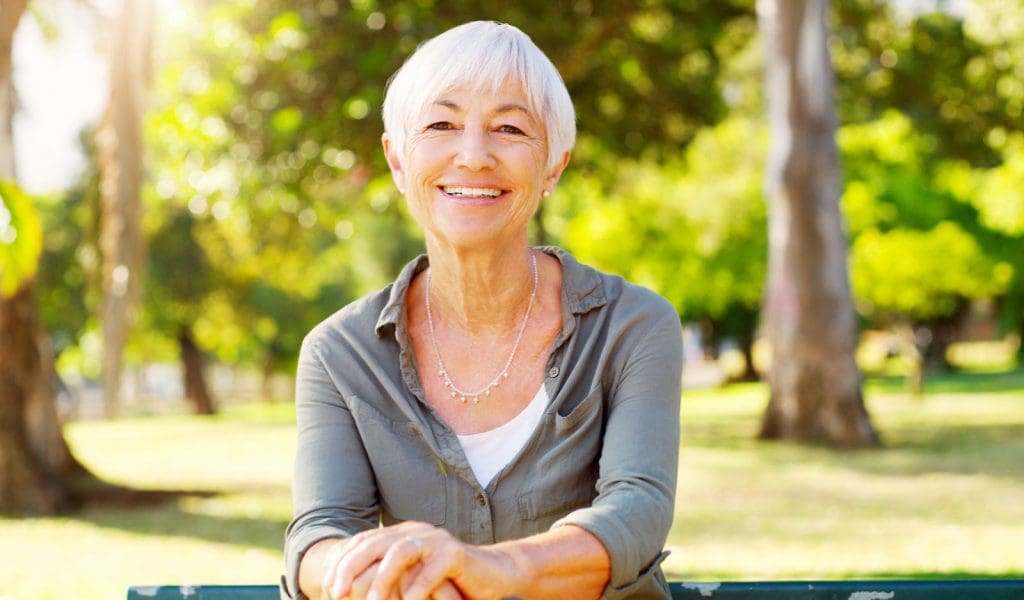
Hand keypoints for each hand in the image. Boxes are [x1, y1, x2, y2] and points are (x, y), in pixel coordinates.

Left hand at [322, 521, 517, 599]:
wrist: (492, 575)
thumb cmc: (447, 582)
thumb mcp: (411, 578)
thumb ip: (386, 578)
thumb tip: (346, 589)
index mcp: (402, 534)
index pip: (363, 542)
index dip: (342, 563)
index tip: (327, 587)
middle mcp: (416, 532)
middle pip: (375, 542)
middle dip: (351, 567)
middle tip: (336, 592)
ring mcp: (436, 541)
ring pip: (400, 552)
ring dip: (381, 578)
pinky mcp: (455, 554)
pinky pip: (431, 571)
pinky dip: (417, 589)